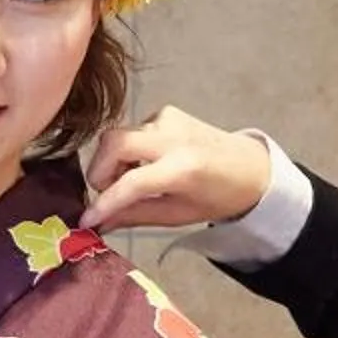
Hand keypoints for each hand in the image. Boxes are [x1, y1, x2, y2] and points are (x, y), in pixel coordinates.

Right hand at [82, 105, 272, 231]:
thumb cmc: (217, 196)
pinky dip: (130, 151)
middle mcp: (175, 137)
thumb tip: (99, 223)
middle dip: (100, 171)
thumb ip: (136, 216)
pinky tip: (146, 165)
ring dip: (114, 161)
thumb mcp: (178, 214)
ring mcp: (170, 119)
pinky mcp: (166, 113)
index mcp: (183, 168)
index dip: (103, 203)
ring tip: (129, 181)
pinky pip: (132, 131)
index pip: (130, 183)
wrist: (251, 168)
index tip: (86, 220)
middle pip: (113, 143)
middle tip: (108, 191)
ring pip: (119, 135)